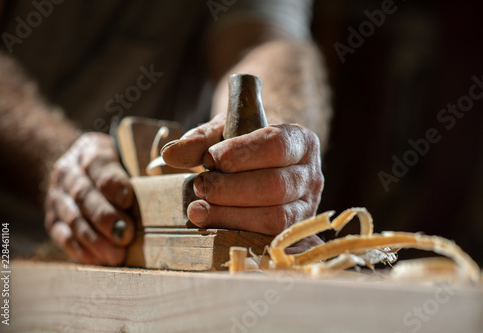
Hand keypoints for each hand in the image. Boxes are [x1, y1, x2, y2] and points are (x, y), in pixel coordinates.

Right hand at [45, 132, 134, 264]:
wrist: (77, 169)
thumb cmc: (116, 164)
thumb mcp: (126, 154)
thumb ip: (141, 167)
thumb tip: (167, 190)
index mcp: (90, 150)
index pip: (98, 164)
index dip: (112, 183)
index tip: (127, 199)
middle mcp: (69, 171)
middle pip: (84, 194)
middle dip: (105, 217)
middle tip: (126, 234)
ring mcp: (57, 196)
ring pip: (73, 218)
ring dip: (94, 238)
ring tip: (116, 254)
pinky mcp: (52, 219)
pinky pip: (62, 235)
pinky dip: (80, 249)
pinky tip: (98, 260)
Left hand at [161, 114, 324, 235]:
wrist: (264, 169)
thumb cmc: (246, 148)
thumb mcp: (226, 134)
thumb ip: (201, 140)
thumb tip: (171, 155)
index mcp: (302, 142)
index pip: (276, 145)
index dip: (240, 154)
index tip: (209, 159)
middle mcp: (311, 176)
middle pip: (276, 185)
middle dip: (231, 189)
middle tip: (200, 186)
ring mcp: (307, 209)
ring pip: (275, 217)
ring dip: (230, 215)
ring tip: (198, 209)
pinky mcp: (294, 234)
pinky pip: (269, 240)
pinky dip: (238, 233)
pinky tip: (212, 226)